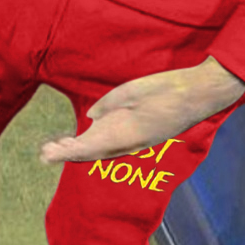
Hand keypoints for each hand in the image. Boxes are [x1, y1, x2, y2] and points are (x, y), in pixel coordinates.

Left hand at [39, 55, 244, 163]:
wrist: (199, 95)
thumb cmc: (166, 89)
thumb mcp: (132, 91)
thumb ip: (109, 106)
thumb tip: (91, 118)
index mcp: (125, 134)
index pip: (88, 148)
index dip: (65, 153)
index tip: (47, 155)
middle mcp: (129, 144)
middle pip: (93, 154)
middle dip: (69, 153)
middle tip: (45, 151)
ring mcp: (137, 142)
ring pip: (103, 152)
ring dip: (81, 151)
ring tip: (59, 147)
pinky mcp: (143, 137)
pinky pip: (114, 146)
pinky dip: (96, 146)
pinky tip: (87, 140)